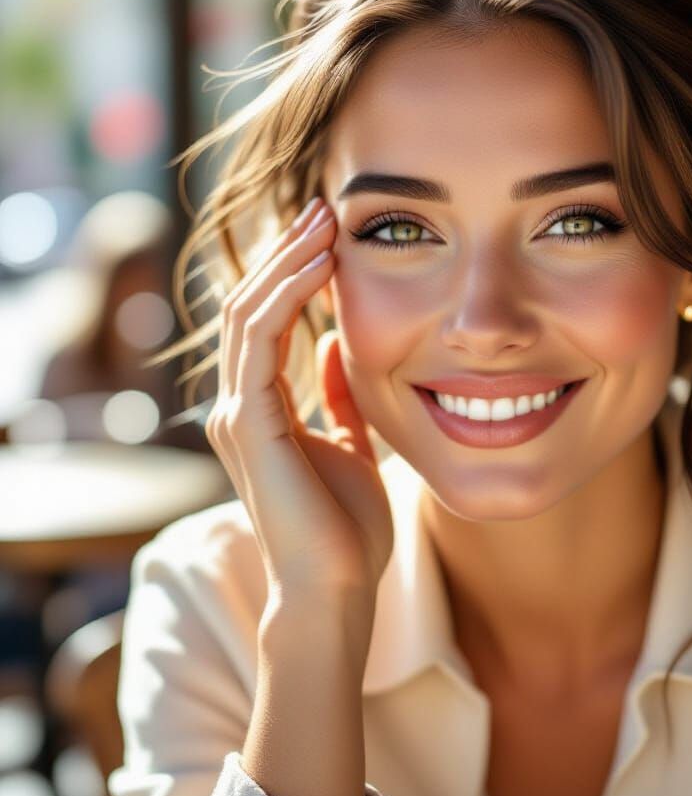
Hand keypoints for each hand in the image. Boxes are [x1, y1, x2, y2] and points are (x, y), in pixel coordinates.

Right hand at [205, 196, 394, 610]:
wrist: (337, 588)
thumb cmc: (346, 527)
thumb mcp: (349, 444)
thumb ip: (334, 398)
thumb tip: (331, 347)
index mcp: (261, 410)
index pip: (268, 322)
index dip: (294, 273)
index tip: (330, 233)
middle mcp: (239, 406)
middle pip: (252, 306)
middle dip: (288, 253)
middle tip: (324, 207)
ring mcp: (237, 416)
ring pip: (250, 315)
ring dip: (287, 262)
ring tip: (323, 221)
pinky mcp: (249, 426)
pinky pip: (260, 343)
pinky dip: (288, 298)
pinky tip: (322, 266)